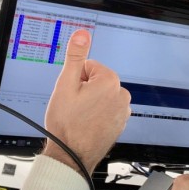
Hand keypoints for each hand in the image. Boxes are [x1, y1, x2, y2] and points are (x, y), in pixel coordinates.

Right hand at [43, 29, 131, 173]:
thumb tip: (82, 34)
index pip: (88, 66)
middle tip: (74, 106)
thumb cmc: (66, 123)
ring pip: (101, 96)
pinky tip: (86, 124)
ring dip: (90, 102)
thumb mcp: (66, 84)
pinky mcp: (120, 123)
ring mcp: (123, 110)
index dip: (76, 79)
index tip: (72, 95)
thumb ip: (75, 56)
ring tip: (80, 117)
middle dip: (84, 90)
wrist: (71, 155)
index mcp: (110, 81)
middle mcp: (122, 94)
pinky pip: (106, 109)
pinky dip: (96, 114)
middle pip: (96, 80)